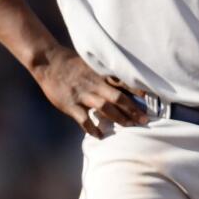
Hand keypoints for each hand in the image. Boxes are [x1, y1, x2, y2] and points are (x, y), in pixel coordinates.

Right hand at [32, 45, 147, 137]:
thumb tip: (119, 82)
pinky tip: (100, 135)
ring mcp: (83, 95)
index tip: (149, 99)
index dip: (136, 91)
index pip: (122, 82)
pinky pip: (84, 119)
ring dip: (119, 118)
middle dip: (132, 109)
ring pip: (105, 108)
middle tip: (144, 120)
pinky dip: (92, 128)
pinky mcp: (71, 104)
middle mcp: (94, 84)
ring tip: (130, 127)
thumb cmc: (70, 63)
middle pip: (117, 98)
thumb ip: (103, 74)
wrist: (49, 62)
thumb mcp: (90, 64)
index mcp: (99, 74)